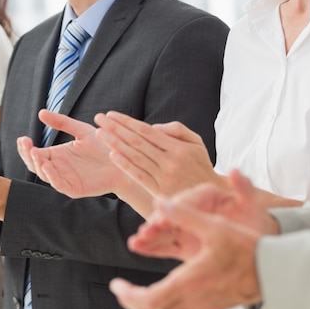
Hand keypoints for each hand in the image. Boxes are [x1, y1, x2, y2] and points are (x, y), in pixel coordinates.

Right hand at [16, 109, 128, 197]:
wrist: (124, 158)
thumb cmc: (104, 146)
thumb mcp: (80, 130)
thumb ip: (62, 122)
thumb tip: (40, 113)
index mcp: (56, 156)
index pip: (34, 154)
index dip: (26, 148)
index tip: (23, 138)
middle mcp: (58, 168)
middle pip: (35, 165)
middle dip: (28, 156)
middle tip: (26, 145)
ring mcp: (66, 180)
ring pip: (45, 175)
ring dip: (38, 165)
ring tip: (35, 153)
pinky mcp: (75, 189)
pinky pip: (60, 185)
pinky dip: (52, 177)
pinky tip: (48, 165)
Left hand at [94, 111, 224, 196]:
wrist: (210, 194)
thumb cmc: (200, 165)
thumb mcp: (196, 142)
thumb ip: (176, 130)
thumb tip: (153, 126)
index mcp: (178, 147)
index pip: (146, 130)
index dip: (126, 121)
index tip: (110, 114)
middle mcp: (170, 160)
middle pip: (137, 141)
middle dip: (115, 128)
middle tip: (99, 119)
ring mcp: (164, 176)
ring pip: (135, 157)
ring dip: (115, 144)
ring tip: (100, 134)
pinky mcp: (159, 191)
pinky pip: (139, 176)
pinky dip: (125, 165)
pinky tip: (112, 155)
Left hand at [110, 201, 262, 308]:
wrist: (278, 272)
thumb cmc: (248, 249)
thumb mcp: (216, 226)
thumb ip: (185, 214)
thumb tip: (160, 201)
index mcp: (189, 282)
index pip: (148, 299)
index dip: (127, 295)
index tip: (116, 284)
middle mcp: (193, 300)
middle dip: (131, 302)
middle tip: (120, 289)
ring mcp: (202, 307)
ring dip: (145, 306)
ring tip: (134, 292)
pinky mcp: (210, 308)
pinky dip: (162, 306)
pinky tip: (162, 292)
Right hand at [128, 170, 278, 259]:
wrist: (258, 245)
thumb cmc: (255, 222)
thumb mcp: (254, 204)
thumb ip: (244, 188)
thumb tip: (235, 170)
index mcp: (207, 195)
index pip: (188, 199)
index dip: (175, 206)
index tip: (164, 211)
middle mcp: (193, 209)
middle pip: (171, 214)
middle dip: (158, 222)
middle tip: (147, 229)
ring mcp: (187, 227)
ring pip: (165, 230)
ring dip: (150, 234)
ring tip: (138, 240)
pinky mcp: (184, 245)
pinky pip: (165, 246)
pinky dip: (151, 247)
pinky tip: (137, 247)